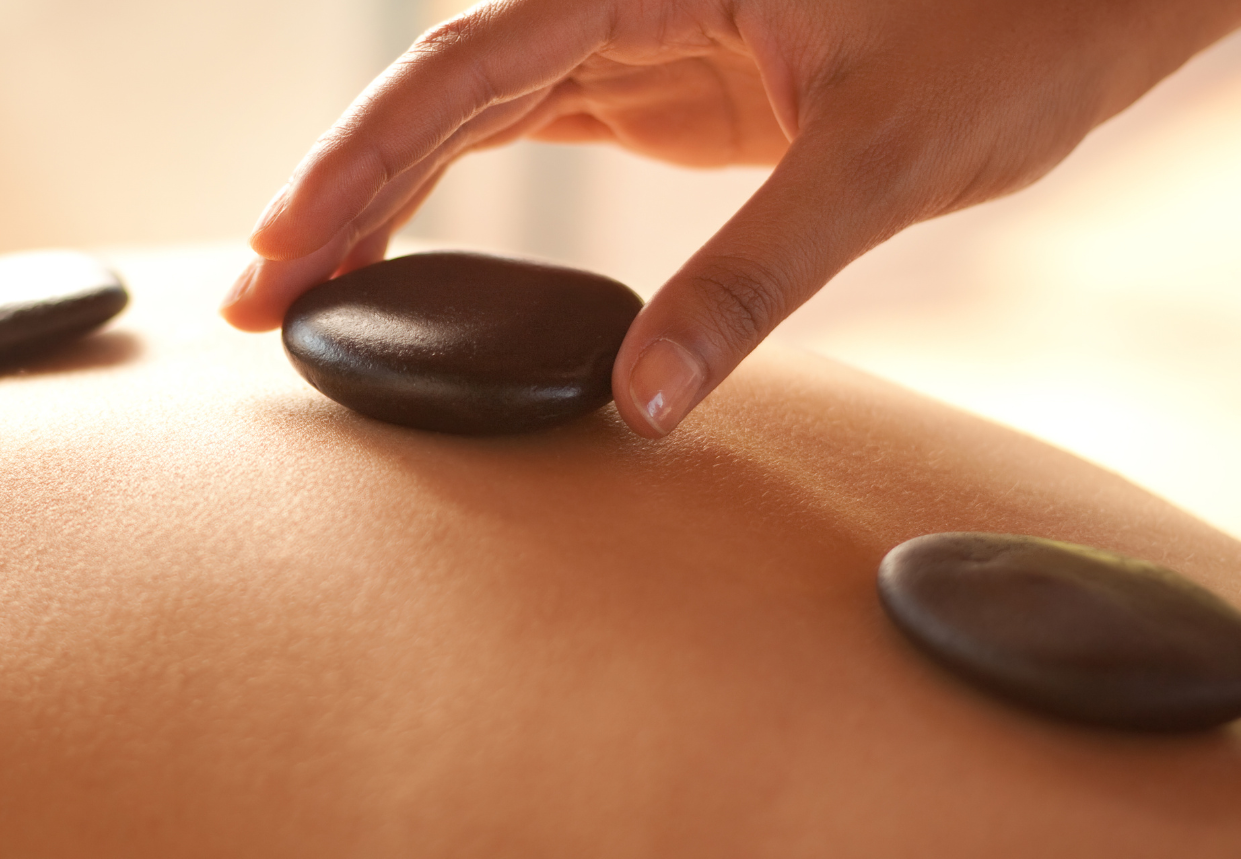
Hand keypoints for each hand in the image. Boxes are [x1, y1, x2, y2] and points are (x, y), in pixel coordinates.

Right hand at [221, 0, 1240, 436]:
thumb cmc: (1021, 29)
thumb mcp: (887, 159)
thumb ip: (756, 277)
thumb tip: (637, 408)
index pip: (466, 63)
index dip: (359, 161)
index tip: (281, 251)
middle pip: (436, 84)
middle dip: (338, 188)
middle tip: (252, 299)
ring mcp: (633, 30)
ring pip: (462, 106)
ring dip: (379, 194)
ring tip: (301, 289)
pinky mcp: (655, 76)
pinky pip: (518, 126)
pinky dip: (448, 191)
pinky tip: (401, 255)